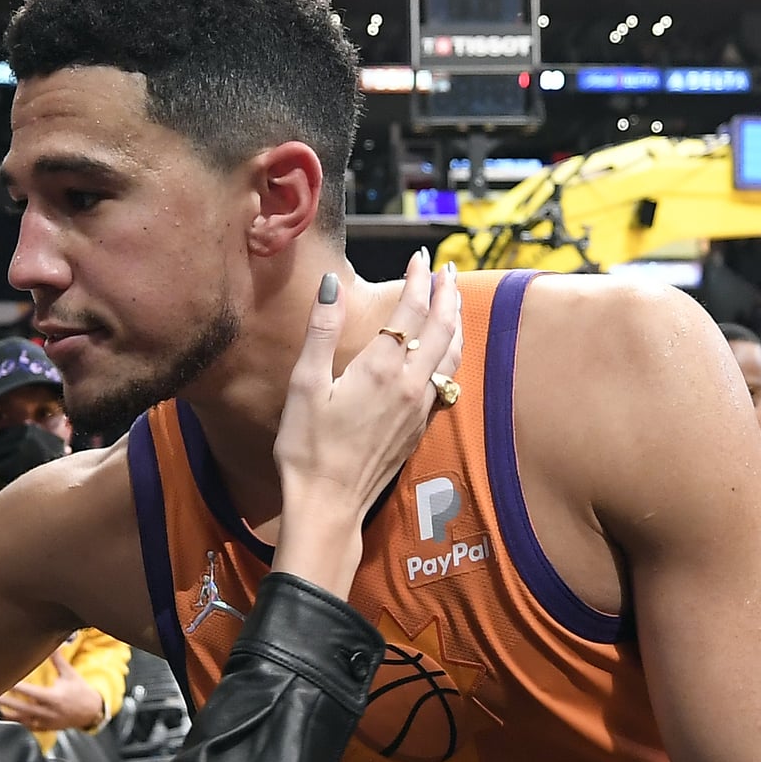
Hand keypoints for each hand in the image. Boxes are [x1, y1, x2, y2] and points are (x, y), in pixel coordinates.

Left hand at [0, 650, 106, 731]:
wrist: (90, 713)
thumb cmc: (79, 692)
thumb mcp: (70, 674)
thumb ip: (58, 660)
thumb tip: (53, 644)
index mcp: (54, 698)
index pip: (32, 693)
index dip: (18, 688)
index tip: (6, 681)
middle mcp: (48, 712)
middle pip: (23, 708)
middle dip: (7, 702)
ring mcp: (45, 722)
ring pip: (21, 720)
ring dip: (6, 714)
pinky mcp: (43, 728)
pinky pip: (25, 727)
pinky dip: (13, 723)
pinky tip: (0, 718)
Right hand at [270, 251, 461, 595]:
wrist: (328, 503)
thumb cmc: (307, 447)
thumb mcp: (304, 385)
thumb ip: (321, 331)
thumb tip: (330, 285)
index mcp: (381, 369)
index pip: (410, 311)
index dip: (417, 280)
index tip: (419, 258)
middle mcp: (410, 384)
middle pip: (441, 327)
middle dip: (445, 293)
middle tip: (447, 269)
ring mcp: (420, 407)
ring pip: (451, 353)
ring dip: (455, 321)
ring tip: (454, 299)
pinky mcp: (420, 426)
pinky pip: (447, 379)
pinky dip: (451, 353)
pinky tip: (447, 350)